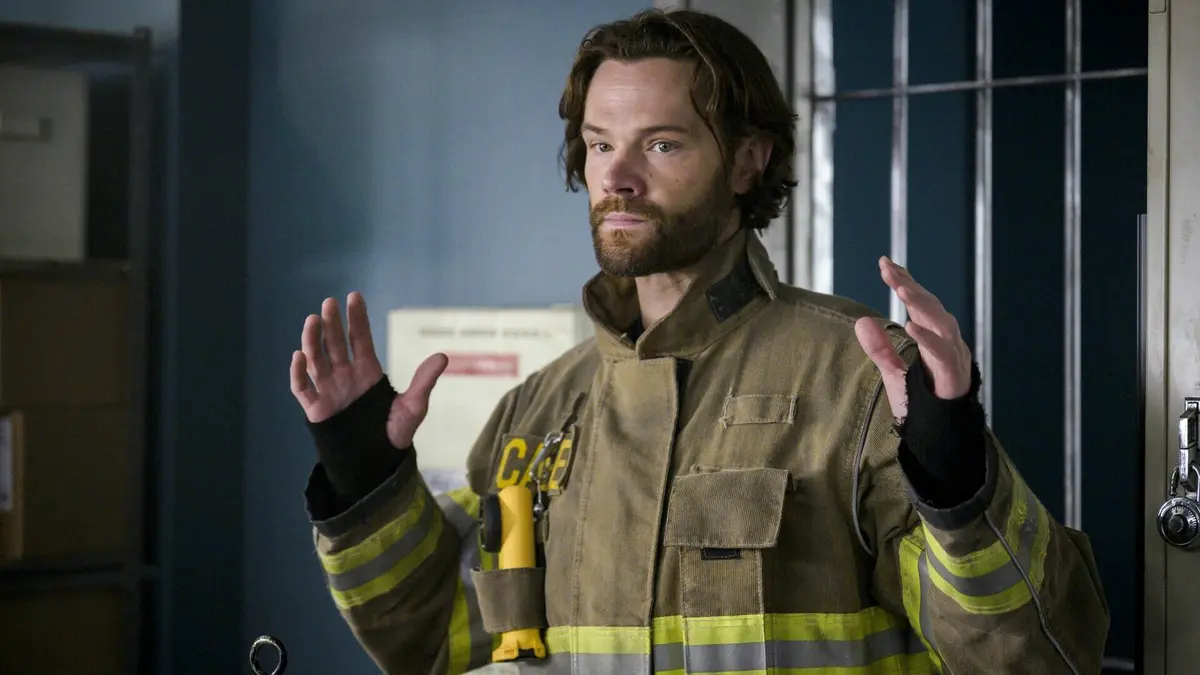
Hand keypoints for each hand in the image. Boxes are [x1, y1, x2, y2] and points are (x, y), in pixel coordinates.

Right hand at [290, 292, 448, 448]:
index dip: (357, 318)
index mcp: (368, 371)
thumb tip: (443, 356)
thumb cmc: (395, 432)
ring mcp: (329, 390)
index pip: (359, 338)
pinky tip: (299, 356)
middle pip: (335, 344)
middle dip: (332, 323)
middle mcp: (346, 376)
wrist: (377, 462)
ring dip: (312, 340)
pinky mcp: (317, 409)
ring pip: (317, 360)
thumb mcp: (413, 406)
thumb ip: (424, 381)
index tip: (354, 296)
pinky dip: (299, 373)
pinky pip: (303, 388)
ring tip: (313, 320)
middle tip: (330, 302)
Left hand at [854, 257, 972, 417]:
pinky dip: (927, 337)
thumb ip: (880, 348)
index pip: (919, 303)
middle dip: (909, 285)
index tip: (885, 263)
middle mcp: (946, 341)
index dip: (904, 281)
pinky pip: (941, 352)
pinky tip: (910, 325)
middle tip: (888, 269)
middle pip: (929, 306)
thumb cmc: (921, 402)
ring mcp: (953, 356)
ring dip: (920, 303)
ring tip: (899, 288)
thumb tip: (861, 322)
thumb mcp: (893, 372)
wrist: (938, 433)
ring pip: (940, 321)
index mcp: (933, 337)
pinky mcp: (953, 374)